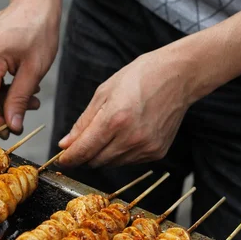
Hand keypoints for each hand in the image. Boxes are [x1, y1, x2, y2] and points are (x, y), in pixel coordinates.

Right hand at [0, 0, 59, 137]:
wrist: (35, 2)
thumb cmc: (40, 31)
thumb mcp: (35, 69)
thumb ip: (20, 99)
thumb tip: (11, 126)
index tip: (9, 132)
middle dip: (0, 111)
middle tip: (24, 115)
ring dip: (3, 99)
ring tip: (31, 98)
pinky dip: (1, 86)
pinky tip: (21, 84)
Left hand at [57, 47, 195, 167]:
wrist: (178, 76)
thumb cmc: (140, 77)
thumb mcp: (104, 92)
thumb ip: (84, 122)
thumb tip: (66, 144)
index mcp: (115, 119)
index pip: (84, 150)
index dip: (69, 158)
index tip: (61, 160)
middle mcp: (131, 138)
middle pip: (96, 161)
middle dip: (84, 155)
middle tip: (81, 144)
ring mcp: (146, 148)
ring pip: (112, 163)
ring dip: (103, 154)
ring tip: (109, 132)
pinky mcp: (157, 152)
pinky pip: (130, 161)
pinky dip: (121, 153)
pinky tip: (126, 134)